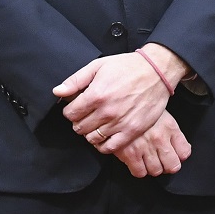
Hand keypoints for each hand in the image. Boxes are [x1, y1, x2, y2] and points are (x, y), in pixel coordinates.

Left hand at [55, 43, 191, 152]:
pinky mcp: (132, 131)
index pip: (70, 114)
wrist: (156, 72)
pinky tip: (104, 136)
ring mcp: (120, 123)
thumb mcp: (98, 66)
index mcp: (96, 95)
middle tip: (86, 115)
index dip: (70, 110)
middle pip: (79, 127)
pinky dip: (103, 145)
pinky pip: (110, 147)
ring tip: (96, 125)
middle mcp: (107, 111)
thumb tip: (57, 92)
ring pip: (92, 138)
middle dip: (79, 122)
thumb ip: (76, 80)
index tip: (76, 108)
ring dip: (90, 133)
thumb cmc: (128, 67)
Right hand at [108, 110, 191, 176]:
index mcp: (170, 127)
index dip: (179, 157)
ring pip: (156, 171)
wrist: (118, 104)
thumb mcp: (161, 114)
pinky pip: (139, 172)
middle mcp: (160, 138)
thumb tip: (179, 150)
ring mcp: (145, 147)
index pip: (184, 153)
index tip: (174, 156)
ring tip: (147, 160)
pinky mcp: (130, 154)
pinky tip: (136, 161)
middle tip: (161, 161)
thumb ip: (171, 132)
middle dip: (167, 166)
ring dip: (152, 168)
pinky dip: (138, 170)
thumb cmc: (139, 108)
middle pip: (172, 166)